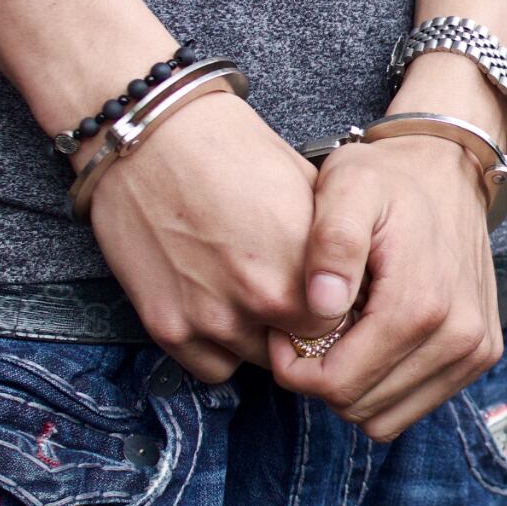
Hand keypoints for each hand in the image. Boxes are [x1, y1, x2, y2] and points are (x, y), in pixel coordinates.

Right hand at [86, 90, 319, 383]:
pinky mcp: (167, 327)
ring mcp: (211, 319)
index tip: (326, 297)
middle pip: (304, 349)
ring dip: (260, 337)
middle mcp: (262, 301)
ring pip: (259, 361)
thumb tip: (355, 287)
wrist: (151, 138)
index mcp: (307, 268)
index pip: (342, 326)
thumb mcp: (307, 189)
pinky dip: (218, 347)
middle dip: (300, 328)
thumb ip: (334, 250)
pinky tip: (216, 306)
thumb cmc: (232, 150)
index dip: (335, 311)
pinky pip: (212, 368)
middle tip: (286, 295)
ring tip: (247, 291)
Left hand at [269, 132, 501, 442]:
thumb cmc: (389, 179)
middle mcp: (460, 337)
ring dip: (352, 388)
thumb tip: (323, 303)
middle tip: (306, 333)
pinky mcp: (481, 357)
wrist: (448, 172)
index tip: (282, 332)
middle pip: (361, 408)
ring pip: (387, 418)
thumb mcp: (348, 186)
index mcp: (422, 305)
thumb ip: (331, 240)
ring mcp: (476, 352)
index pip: (339, 385)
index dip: (295, 369)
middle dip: (321, 380)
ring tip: (337, 337)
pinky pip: (414, 407)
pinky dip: (383, 388)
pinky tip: (368, 343)